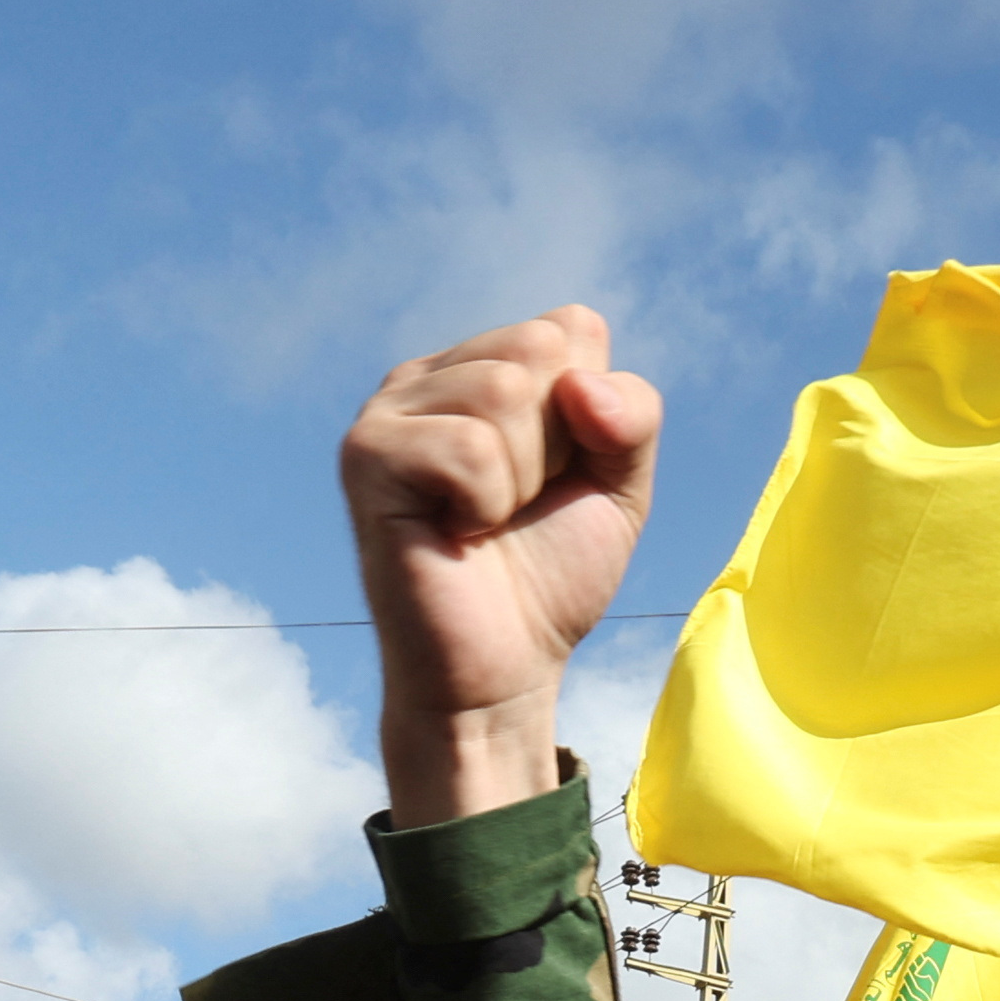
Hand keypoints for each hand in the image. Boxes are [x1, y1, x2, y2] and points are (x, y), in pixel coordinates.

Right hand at [341, 308, 658, 823]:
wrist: (501, 672)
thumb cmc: (549, 578)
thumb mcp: (618, 486)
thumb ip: (632, 416)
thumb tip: (581, 386)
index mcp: (480, 367)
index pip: (571, 328)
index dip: (592, 416)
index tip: (555, 480)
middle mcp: (427, 376)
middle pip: (539, 348)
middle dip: (557, 443)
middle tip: (517, 506)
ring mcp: (388, 411)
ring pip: (504, 392)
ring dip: (521, 477)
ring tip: (486, 521)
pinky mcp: (367, 455)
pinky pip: (470, 446)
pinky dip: (485, 503)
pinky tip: (455, 533)